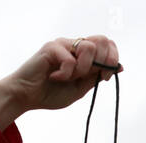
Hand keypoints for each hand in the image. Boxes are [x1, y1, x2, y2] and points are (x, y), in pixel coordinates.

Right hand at [0, 37, 121, 128]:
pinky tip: (54, 77)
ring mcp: (63, 44)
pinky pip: (71, 59)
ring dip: (82, 69)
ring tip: (67, 77)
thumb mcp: (80, 88)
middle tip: (84, 77)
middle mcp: (74, 45)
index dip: (112, 59)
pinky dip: (66, 74)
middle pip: (103, 41)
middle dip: (101, 63)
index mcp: (83, 54)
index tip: (104, 77)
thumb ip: (97, 77)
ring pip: (89, 47)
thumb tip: (119, 67)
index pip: (108, 44)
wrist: (26, 97)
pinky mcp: (51, 47)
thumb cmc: (50, 93)